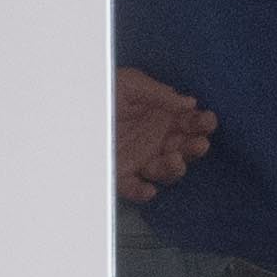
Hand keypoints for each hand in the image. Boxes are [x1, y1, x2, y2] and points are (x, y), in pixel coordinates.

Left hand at [114, 64, 218, 204]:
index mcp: (161, 116)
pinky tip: (147, 190)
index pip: (189, 123)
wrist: (70, 107)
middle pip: (184, 148)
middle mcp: (155, 139)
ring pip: (166, 171)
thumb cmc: (103, 91)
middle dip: (195, 147)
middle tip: (199, 143)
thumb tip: (189, 103)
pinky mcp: (120, 174)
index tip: (207, 121)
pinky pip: (134, 188)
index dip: (201, 123)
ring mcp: (139, 158)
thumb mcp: (130, 84)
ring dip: (174, 168)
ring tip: (174, 160)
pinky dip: (142, 193)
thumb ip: (158, 93)